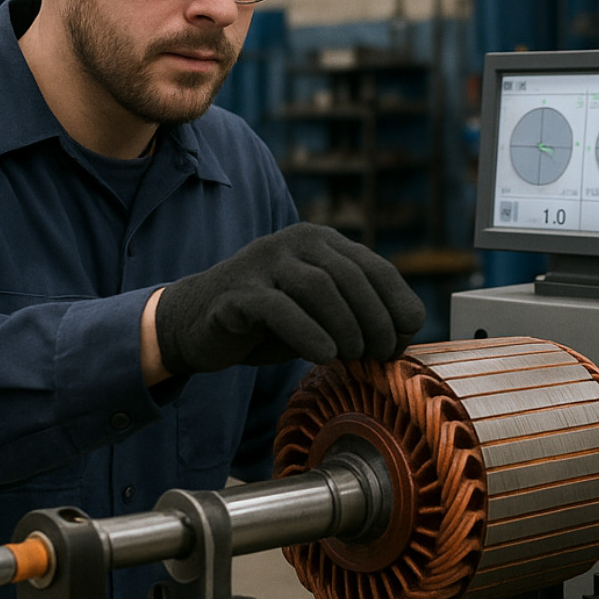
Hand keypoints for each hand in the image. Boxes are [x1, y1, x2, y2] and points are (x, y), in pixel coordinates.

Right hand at [153, 223, 425, 374]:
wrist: (196, 324)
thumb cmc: (268, 323)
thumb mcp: (320, 315)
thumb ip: (356, 315)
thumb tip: (402, 337)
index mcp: (323, 242)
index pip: (376, 268)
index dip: (397, 306)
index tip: (402, 343)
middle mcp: (296, 242)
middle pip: (352, 277)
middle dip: (375, 321)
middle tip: (379, 355)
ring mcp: (264, 261)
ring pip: (319, 287)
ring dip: (345, 327)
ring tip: (351, 356)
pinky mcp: (238, 291)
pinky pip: (279, 308)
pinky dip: (308, 333)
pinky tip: (323, 356)